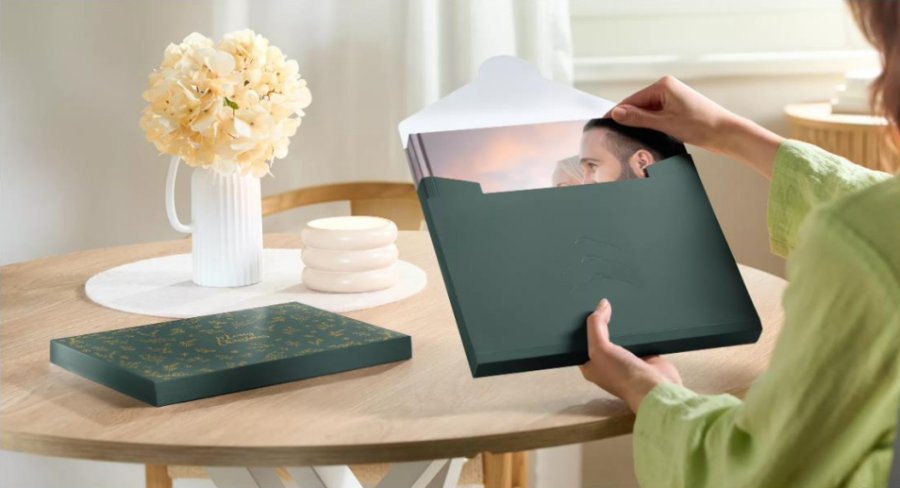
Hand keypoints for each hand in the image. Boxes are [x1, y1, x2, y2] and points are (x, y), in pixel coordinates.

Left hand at [579, 299, 681, 412]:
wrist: (655, 388)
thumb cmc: (622, 375)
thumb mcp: (599, 349)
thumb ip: (596, 325)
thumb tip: (603, 304)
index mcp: (590, 365)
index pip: (581, 342)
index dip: (581, 326)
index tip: (582, 308)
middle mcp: (607, 363)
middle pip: (601, 336)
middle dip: (601, 322)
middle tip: (600, 302)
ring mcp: (626, 359)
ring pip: (620, 335)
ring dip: (621, 324)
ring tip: (616, 303)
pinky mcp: (643, 354)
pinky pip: (637, 336)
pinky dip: (637, 327)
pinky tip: (635, 313)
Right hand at [606, 76, 783, 177]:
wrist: (726, 132)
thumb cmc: (701, 125)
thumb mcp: (664, 123)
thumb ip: (638, 118)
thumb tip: (616, 113)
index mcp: (663, 85)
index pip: (632, 100)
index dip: (617, 113)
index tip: (604, 123)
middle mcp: (667, 87)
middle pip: (638, 104)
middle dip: (629, 119)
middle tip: (615, 135)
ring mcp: (673, 97)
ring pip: (647, 111)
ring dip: (640, 123)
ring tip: (631, 136)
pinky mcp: (677, 107)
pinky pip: (656, 114)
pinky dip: (650, 124)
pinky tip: (647, 134)